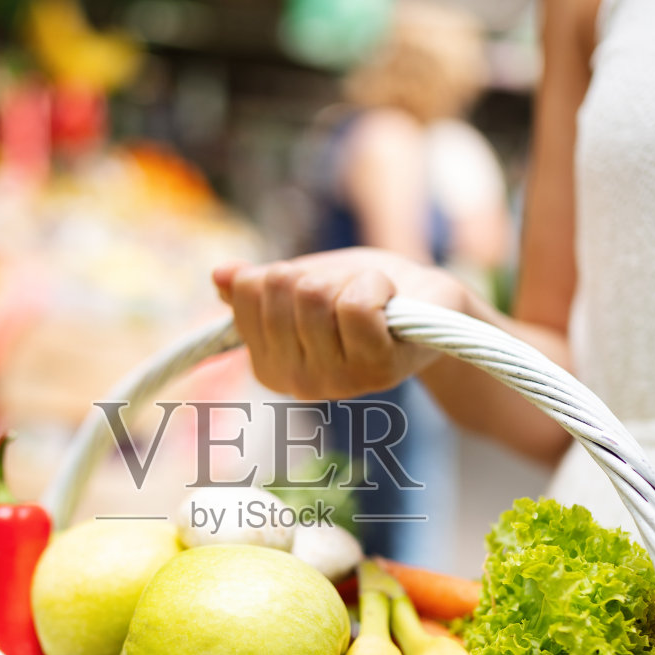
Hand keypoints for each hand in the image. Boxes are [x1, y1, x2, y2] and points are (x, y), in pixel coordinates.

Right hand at [211, 248, 470, 399]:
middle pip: (282, 288)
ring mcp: (334, 381)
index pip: (248, 289)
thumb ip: (262, 286)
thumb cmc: (370, 293)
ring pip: (316, 294)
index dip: (287, 272)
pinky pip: (357, 305)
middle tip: (350, 293)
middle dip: (321, 273)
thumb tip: (219, 276)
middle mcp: (294, 382)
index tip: (317, 291)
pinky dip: (379, 286)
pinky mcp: (375, 370)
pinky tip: (392, 305)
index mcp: (268, 364)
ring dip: (354, 278)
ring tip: (375, 300)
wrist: (434, 309)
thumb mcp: (307, 282)